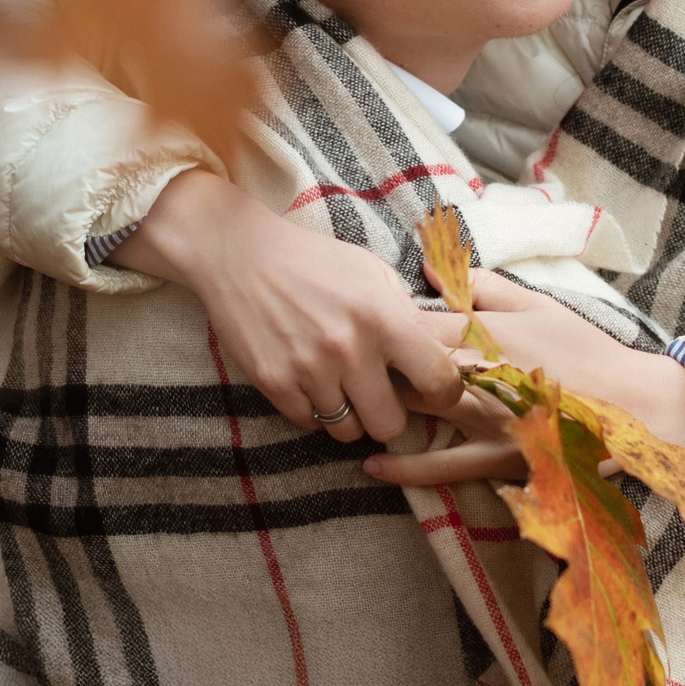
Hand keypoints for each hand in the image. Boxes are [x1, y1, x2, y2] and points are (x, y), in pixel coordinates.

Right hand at [110, 170, 462, 443]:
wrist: (241, 254)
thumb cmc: (315, 260)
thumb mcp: (372, 272)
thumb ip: (406, 315)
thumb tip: (440, 353)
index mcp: (382, 316)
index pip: (439, 381)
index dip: (444, 391)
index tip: (432, 387)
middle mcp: (348, 348)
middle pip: (391, 424)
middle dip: (390, 415)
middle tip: (380, 395)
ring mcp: (308, 369)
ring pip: (348, 431)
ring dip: (350, 416)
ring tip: (341, 387)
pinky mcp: (273, 382)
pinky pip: (309, 423)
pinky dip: (314, 411)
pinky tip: (311, 382)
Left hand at [364, 272, 684, 486]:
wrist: (633, 407)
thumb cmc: (585, 350)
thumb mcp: (536, 303)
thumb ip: (479, 285)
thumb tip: (427, 265)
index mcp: (483, 332)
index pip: (410, 324)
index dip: (379, 322)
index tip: (361, 319)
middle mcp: (476, 375)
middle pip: (402, 367)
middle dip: (374, 363)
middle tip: (351, 358)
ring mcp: (483, 420)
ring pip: (414, 411)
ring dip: (383, 406)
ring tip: (358, 400)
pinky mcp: (496, 458)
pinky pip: (442, 467)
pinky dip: (404, 468)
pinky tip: (371, 464)